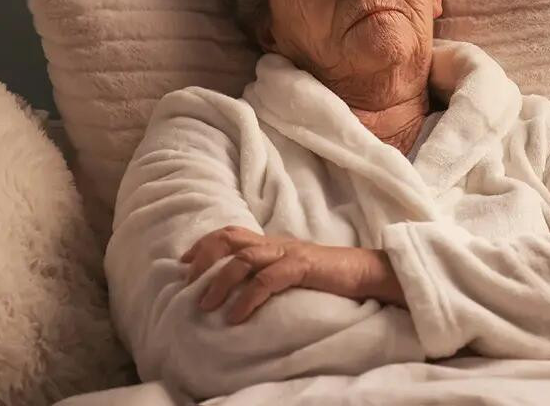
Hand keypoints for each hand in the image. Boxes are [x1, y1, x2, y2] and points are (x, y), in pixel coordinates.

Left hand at [179, 226, 404, 324]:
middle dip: (204, 258)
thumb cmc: (329, 277)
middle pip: (230, 239)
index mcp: (272, 243)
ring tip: (205, 305)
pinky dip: (247, 298)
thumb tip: (240, 289)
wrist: (365, 273)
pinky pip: (268, 280)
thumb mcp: (292, 272)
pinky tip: (236, 316)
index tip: (184, 264)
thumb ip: (269, 273)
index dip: (204, 245)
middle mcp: (277, 243)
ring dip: (219, 282)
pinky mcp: (303, 267)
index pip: (231, 233)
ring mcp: (289, 253)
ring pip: (244, 259)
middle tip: (188, 283)